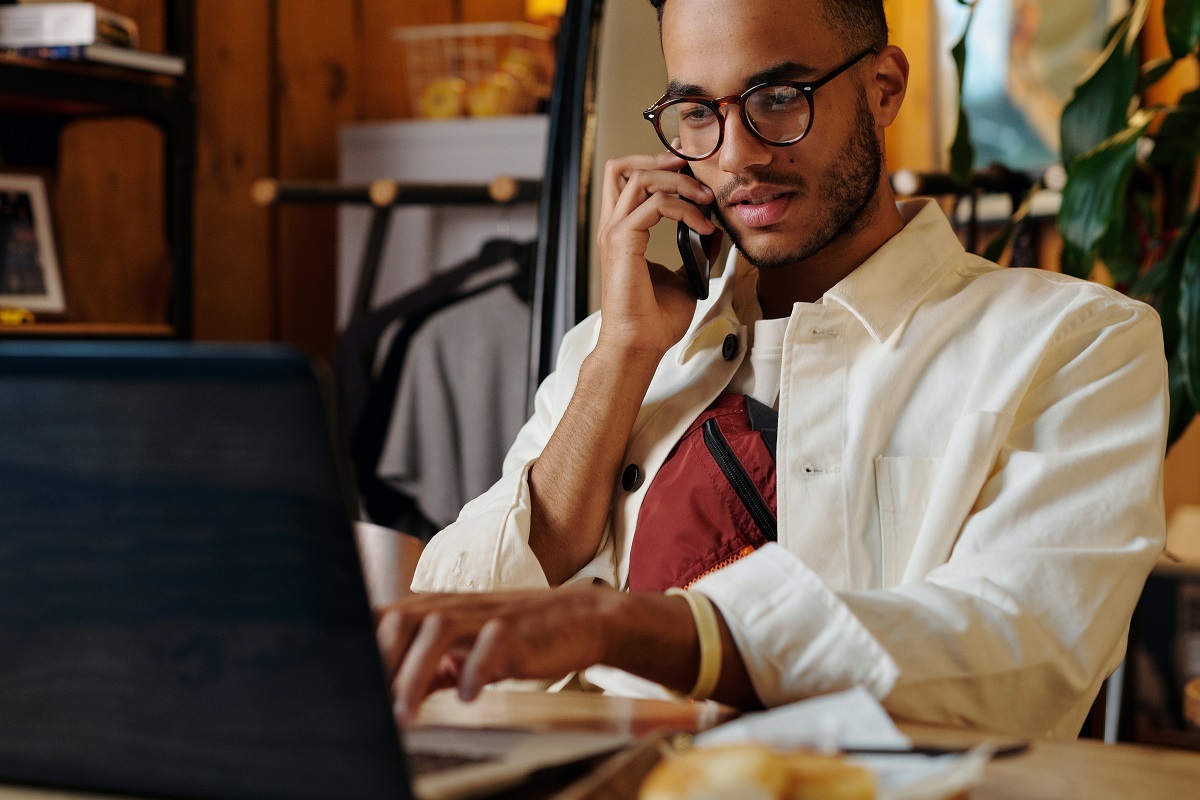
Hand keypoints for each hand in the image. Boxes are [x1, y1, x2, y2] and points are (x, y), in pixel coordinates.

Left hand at [376, 586, 622, 723]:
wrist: (577, 620)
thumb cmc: (513, 638)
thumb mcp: (461, 653)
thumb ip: (423, 669)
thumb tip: (383, 701)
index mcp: (433, 611)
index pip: (381, 619)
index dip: (358, 649)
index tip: (346, 690)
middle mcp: (453, 607)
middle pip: (400, 619)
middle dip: (379, 662)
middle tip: (368, 709)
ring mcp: (485, 616)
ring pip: (438, 628)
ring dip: (414, 672)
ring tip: (405, 716)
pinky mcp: (516, 631)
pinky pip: (491, 645)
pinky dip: (475, 671)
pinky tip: (468, 698)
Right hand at [595, 153, 721, 359]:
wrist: (639, 344)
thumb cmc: (655, 320)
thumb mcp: (683, 278)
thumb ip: (692, 252)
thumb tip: (713, 234)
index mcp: (622, 233)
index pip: (626, 179)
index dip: (654, 163)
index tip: (686, 166)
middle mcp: (613, 227)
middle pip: (623, 167)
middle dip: (660, 159)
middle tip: (691, 168)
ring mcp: (614, 232)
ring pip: (640, 178)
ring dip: (678, 181)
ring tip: (705, 198)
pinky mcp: (623, 241)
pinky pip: (656, 204)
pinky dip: (684, 210)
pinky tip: (703, 227)